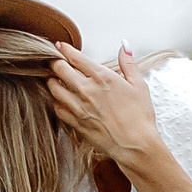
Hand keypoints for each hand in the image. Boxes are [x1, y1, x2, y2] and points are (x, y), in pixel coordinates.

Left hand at [44, 43, 163, 164]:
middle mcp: (87, 90)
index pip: (76, 57)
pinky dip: (56, 100)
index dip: (65, 49)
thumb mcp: (139, 85)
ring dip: (52, 80)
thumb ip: (128, 63)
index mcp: (102, 77)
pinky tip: (60, 99)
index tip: (60, 46)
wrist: (134, 145)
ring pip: (53, 88)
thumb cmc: (139, 117)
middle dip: (54, 62)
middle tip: (54, 60)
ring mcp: (78, 106)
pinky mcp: (74, 122)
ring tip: (55, 78)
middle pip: (59, 69)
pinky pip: (56, 107)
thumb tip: (125, 46)